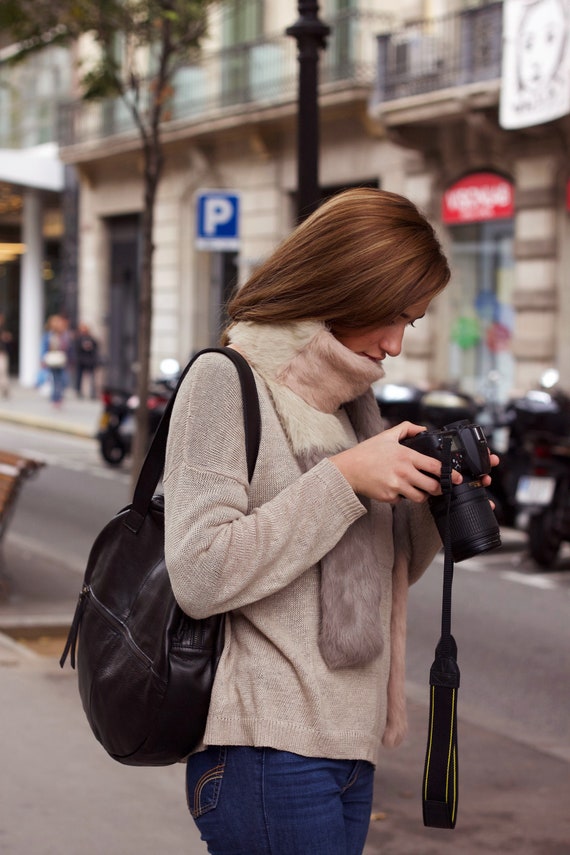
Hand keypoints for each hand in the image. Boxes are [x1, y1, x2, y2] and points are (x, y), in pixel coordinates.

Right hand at [330, 421, 462, 503]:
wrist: (348, 469)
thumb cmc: (367, 452)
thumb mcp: (387, 435)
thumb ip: (407, 428)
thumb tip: (424, 429)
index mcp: (406, 456)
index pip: (435, 467)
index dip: (449, 474)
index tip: (456, 478)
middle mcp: (404, 472)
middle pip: (432, 486)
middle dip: (439, 488)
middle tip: (439, 487)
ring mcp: (397, 486)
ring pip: (420, 497)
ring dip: (423, 494)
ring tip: (419, 489)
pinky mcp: (389, 497)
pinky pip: (403, 500)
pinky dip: (403, 497)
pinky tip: (397, 489)